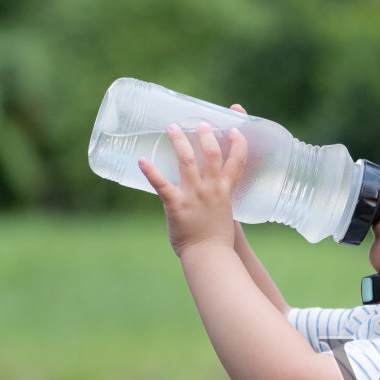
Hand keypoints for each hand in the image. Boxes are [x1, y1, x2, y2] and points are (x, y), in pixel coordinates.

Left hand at [139, 120, 248, 257]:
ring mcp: (194, 196)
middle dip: (206, 135)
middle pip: (211, 154)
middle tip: (199, 123)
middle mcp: (212, 190)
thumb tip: (208, 192)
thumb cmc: (218, 239)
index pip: (237, 163)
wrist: (210, 257)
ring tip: (172, 128)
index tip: (235, 130)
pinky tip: (141, 160)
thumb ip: (217, 200)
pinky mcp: (176, 205)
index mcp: (225, 191)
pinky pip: (161, 185)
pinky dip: (150, 171)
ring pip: (187, 161)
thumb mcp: (225, 214)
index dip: (238, 144)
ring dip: (179, 142)